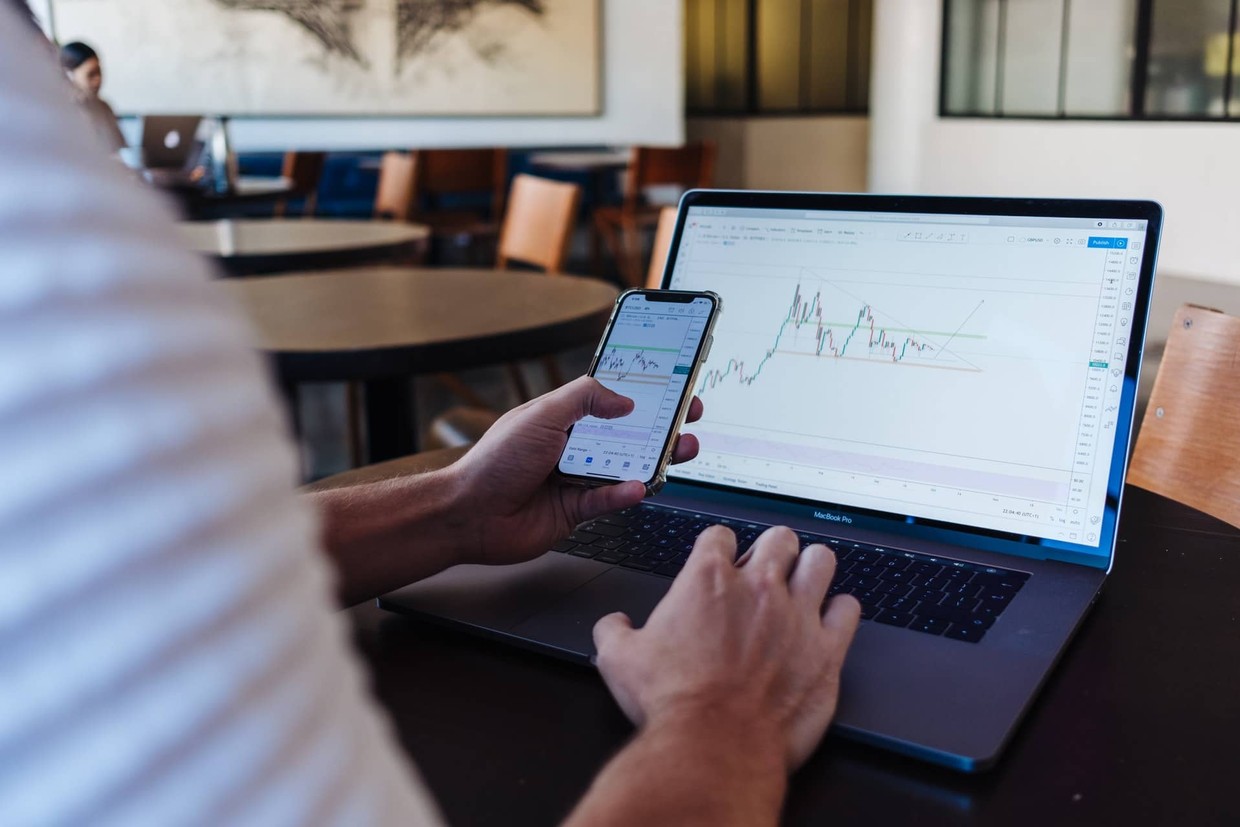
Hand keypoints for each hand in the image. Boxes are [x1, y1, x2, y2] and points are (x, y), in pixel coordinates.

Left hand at [447, 376, 702, 566]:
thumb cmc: (494, 461)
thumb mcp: (542, 414)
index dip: (642, 393)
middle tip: (690, 418)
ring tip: (681, 450)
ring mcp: (575, 479)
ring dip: (655, 460)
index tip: (673, 385)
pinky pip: (609, 501)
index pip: (610, 399)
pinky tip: (638, 487)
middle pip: (627, 434)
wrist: (468, 514)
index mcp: (563, 417)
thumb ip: (584, 399)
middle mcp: (572, 446)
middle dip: (661, 426)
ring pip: (626, 468)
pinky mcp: (575, 511)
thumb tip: (624, 400)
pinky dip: (625, 495)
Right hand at [593, 526, 861, 770]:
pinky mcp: (827, 649)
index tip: (720, 562)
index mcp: (708, 579)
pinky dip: (840, 612)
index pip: (721, 535)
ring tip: (803, 584)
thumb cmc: (673, 703)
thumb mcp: (619, 661)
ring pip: (821, 560)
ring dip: (811, 570)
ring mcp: (797, 615)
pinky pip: (849, 609)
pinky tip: (829, 622)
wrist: (713, 745)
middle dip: (772, 550)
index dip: (720, 548)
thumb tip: (614, 626)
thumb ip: (615, 632)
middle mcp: (758, 587)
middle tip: (765, 571)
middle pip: (779, 538)